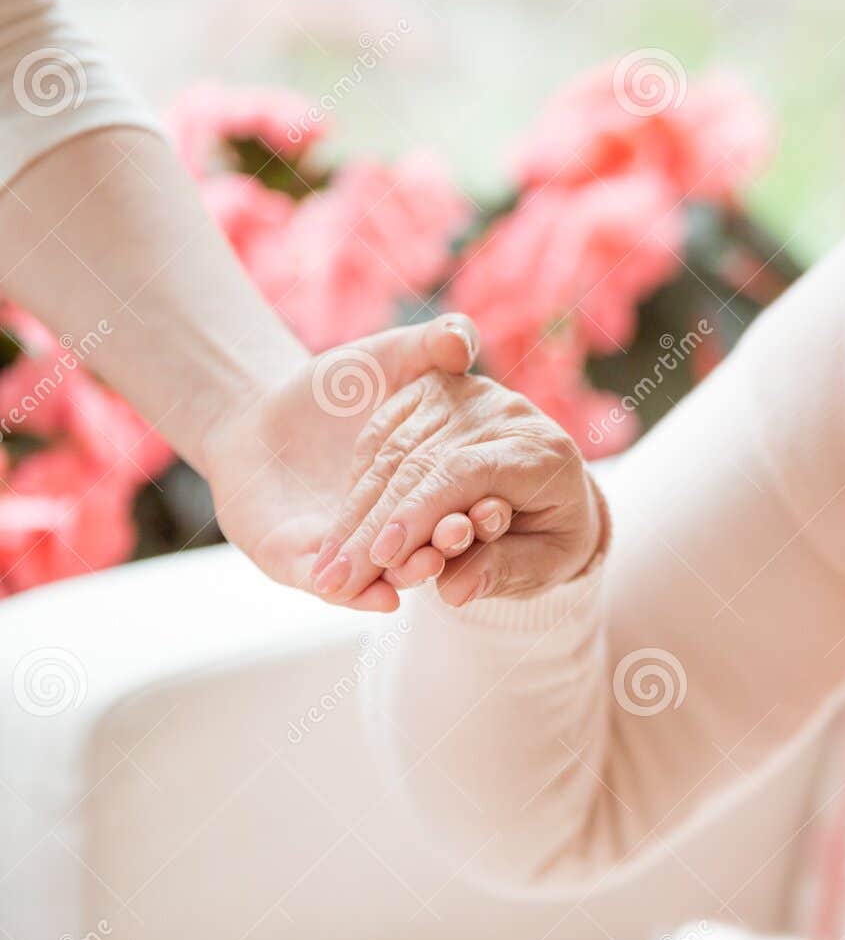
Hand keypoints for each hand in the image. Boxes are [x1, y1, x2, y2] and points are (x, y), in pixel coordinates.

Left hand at [198, 314, 477, 611]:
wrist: (251, 410)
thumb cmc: (333, 385)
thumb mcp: (390, 358)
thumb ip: (430, 346)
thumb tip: (460, 339)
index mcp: (426, 485)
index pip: (457, 500)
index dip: (478, 506)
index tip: (498, 507)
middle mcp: (393, 526)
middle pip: (425, 541)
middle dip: (443, 543)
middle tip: (463, 538)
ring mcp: (346, 548)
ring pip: (385, 573)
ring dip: (410, 574)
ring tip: (427, 570)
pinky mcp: (293, 562)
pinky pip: (330, 588)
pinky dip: (358, 598)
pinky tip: (383, 600)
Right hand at [311, 370, 605, 607]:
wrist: (557, 493)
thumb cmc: (554, 536)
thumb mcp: (546, 565)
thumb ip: (503, 573)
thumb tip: (453, 591)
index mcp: (544, 454)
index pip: (465, 474)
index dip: (419, 514)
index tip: (382, 558)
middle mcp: (507, 414)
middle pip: (423, 463)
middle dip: (375, 525)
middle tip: (337, 580)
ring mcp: (468, 396)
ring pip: (394, 450)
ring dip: (355, 510)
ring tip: (329, 567)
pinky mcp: (433, 391)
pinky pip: (382, 434)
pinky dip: (359, 482)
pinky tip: (341, 530)